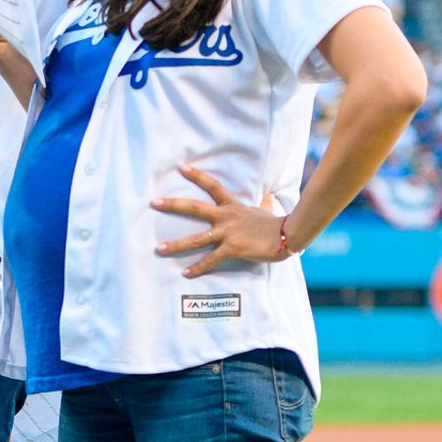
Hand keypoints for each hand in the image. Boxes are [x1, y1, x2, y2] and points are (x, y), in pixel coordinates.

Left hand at [151, 165, 288, 277]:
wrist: (288, 235)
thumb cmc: (276, 224)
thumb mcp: (266, 210)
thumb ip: (264, 203)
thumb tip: (270, 197)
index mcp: (232, 206)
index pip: (212, 186)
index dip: (197, 175)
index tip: (181, 167)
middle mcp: (226, 217)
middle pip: (194, 208)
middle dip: (173, 205)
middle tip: (154, 202)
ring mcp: (227, 233)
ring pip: (196, 239)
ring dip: (176, 245)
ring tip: (159, 248)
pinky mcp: (232, 248)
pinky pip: (210, 260)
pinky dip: (197, 268)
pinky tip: (185, 273)